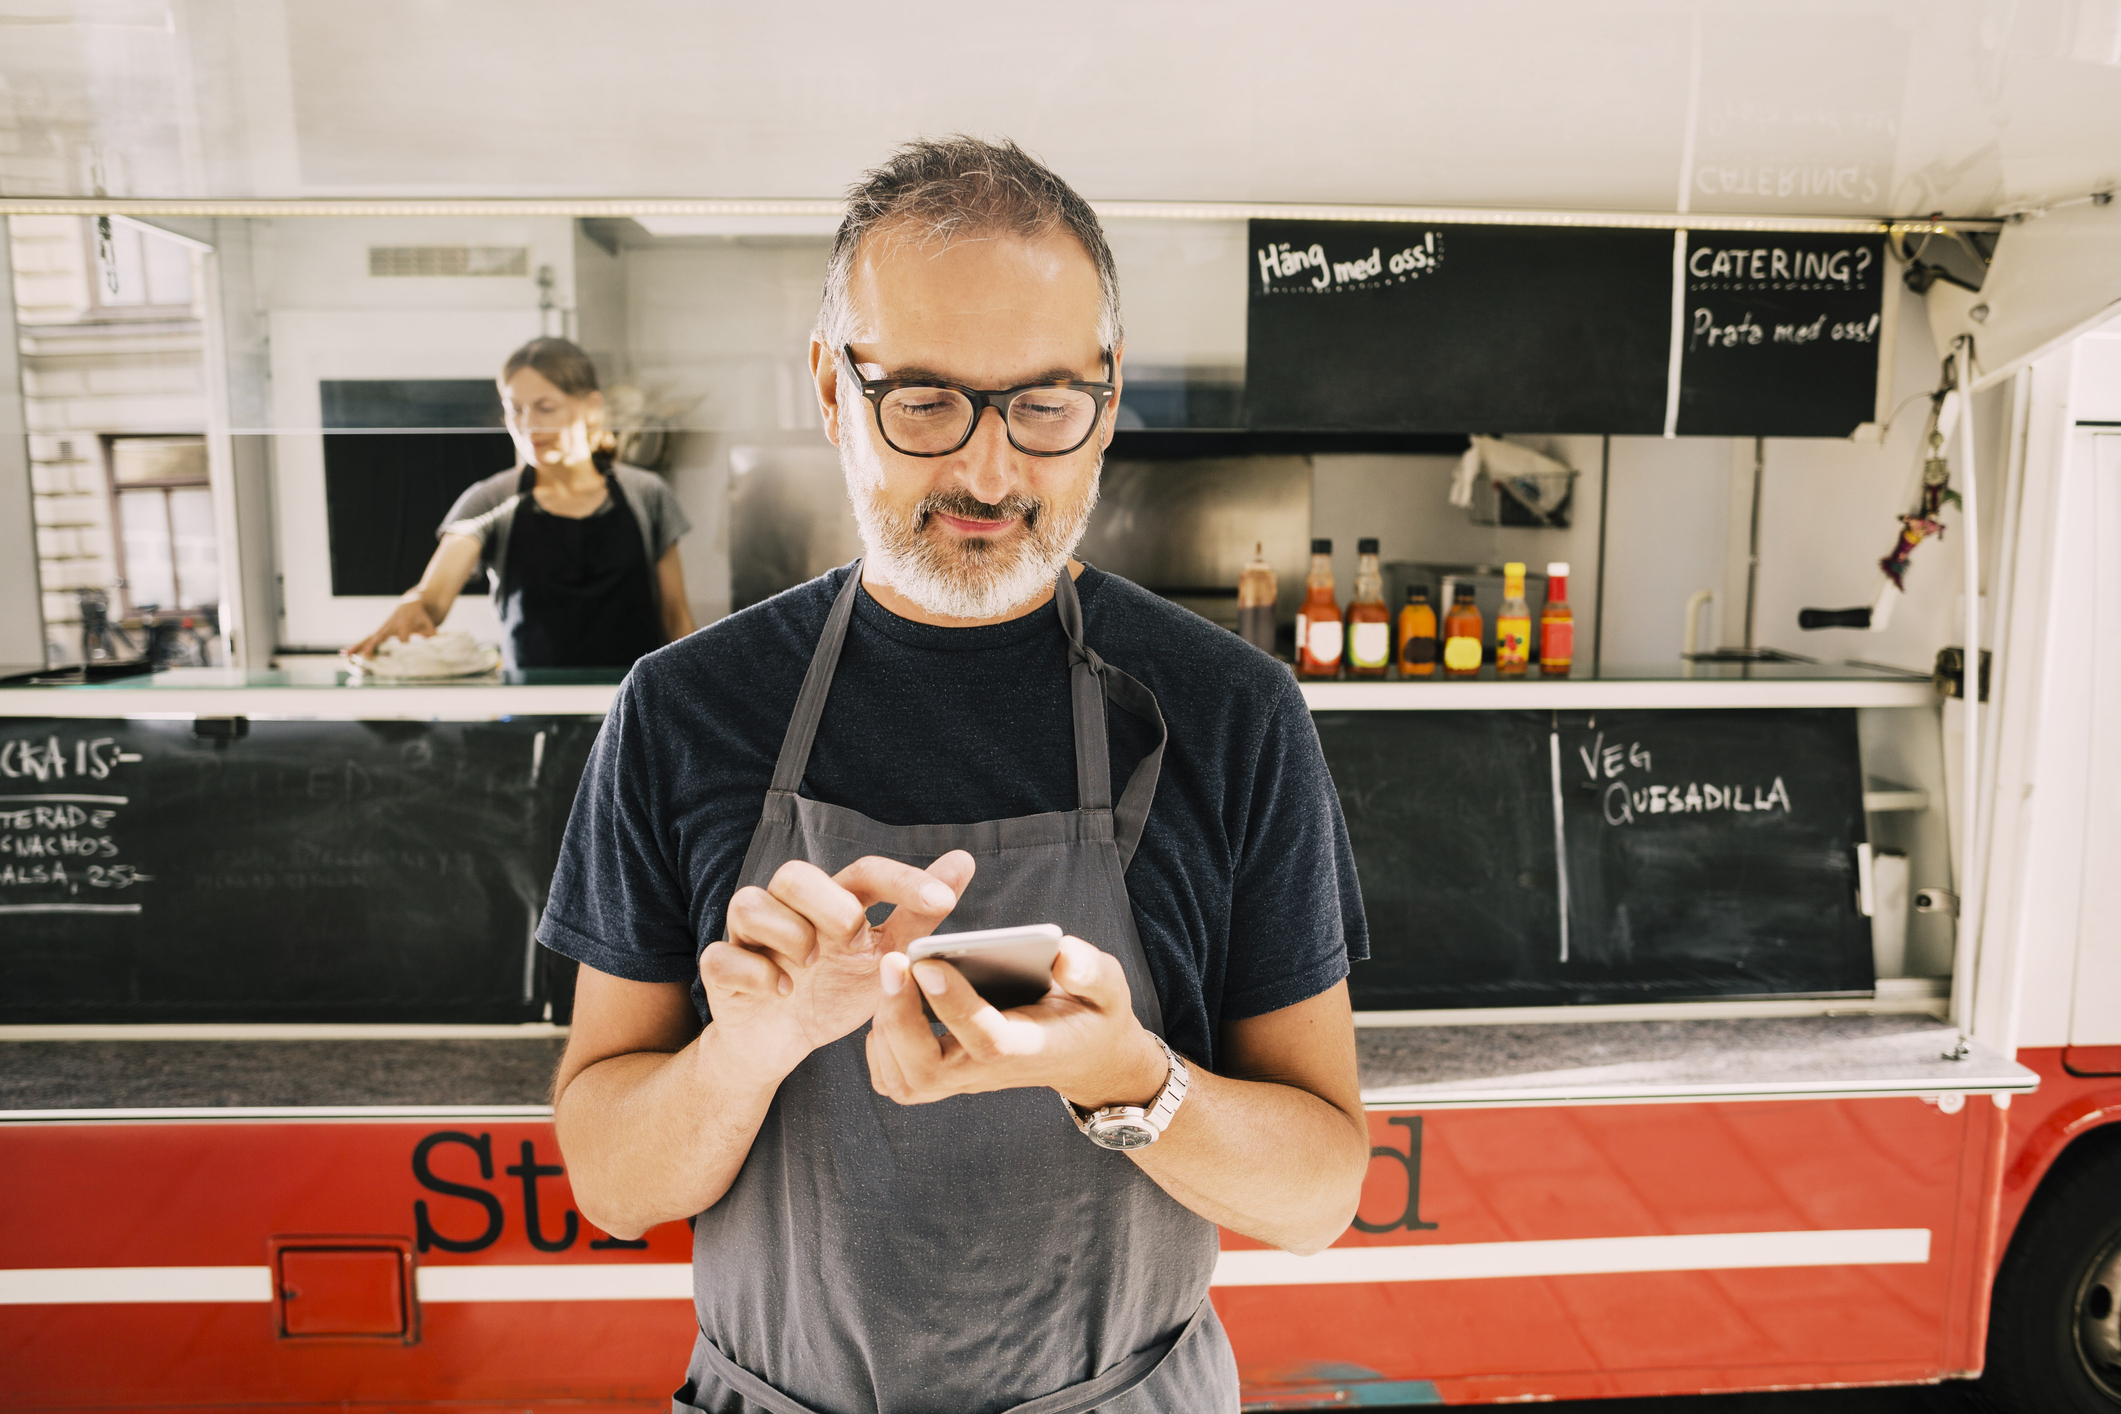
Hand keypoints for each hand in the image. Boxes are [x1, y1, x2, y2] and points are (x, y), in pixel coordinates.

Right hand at [347, 599, 438, 659]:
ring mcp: (383, 628)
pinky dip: (356, 646)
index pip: (402, 637)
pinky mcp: (379, 631)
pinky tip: (344, 654)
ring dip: (357, 646)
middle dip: (373, 645)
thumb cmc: (422, 615)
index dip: (402, 646)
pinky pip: (367, 639)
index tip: (400, 657)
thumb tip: (436, 648)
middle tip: (366, 654)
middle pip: (380, 636)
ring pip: (368, 638)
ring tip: (344, 654)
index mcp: (404, 622)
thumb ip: (433, 636)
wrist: (411, 602)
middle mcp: (390, 625)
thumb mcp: (430, 624)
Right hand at [702, 851, 974, 1083]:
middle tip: (854, 939)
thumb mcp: (885, 959)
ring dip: (786, 932)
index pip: (864, 872)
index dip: (902, 881)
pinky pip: (720, 957)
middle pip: (793, 874)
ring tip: (811, 966)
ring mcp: (750, 938)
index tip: (943, 901)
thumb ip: (920, 917)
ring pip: (747, 903)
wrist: (783, 1040)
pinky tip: (783, 990)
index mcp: (832, 901)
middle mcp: (787, 909)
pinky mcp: (722, 970)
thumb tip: (962, 862)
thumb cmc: (836, 988)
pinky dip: (754, 971)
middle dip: (828, 903)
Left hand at [866, 935, 1168, 1111]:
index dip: (953, 1003)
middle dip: (901, 1016)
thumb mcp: (1110, 988)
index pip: (985, 1037)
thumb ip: (1091, 971)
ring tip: (894, 973)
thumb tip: (1061, 954)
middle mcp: (987, 1072)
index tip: (927, 962)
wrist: (1083, 1057)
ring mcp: (960, 1082)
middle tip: (892, 961)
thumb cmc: (1092, 1014)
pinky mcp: (941, 1081)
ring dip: (887, 1026)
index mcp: (1028, 1048)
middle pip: (927, 1068)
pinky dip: (880, 1043)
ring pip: (903, 1077)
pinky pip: (893, 1077)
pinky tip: (892, 1000)